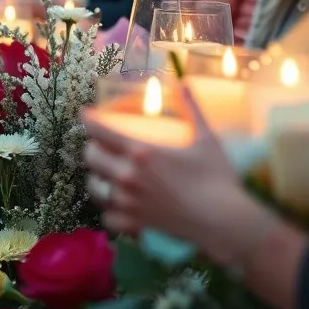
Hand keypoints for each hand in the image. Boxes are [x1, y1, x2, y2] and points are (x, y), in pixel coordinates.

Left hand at [82, 83, 265, 263]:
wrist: (223, 221)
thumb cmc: (217, 178)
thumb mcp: (206, 139)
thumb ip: (192, 109)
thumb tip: (185, 83)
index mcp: (141, 151)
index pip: (101, 131)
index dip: (89, 121)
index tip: (85, 115)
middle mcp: (127, 175)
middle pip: (90, 158)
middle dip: (92, 149)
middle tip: (101, 147)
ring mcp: (127, 202)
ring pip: (93, 188)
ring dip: (97, 178)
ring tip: (105, 175)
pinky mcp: (131, 225)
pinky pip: (107, 216)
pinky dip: (110, 210)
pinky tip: (117, 205)